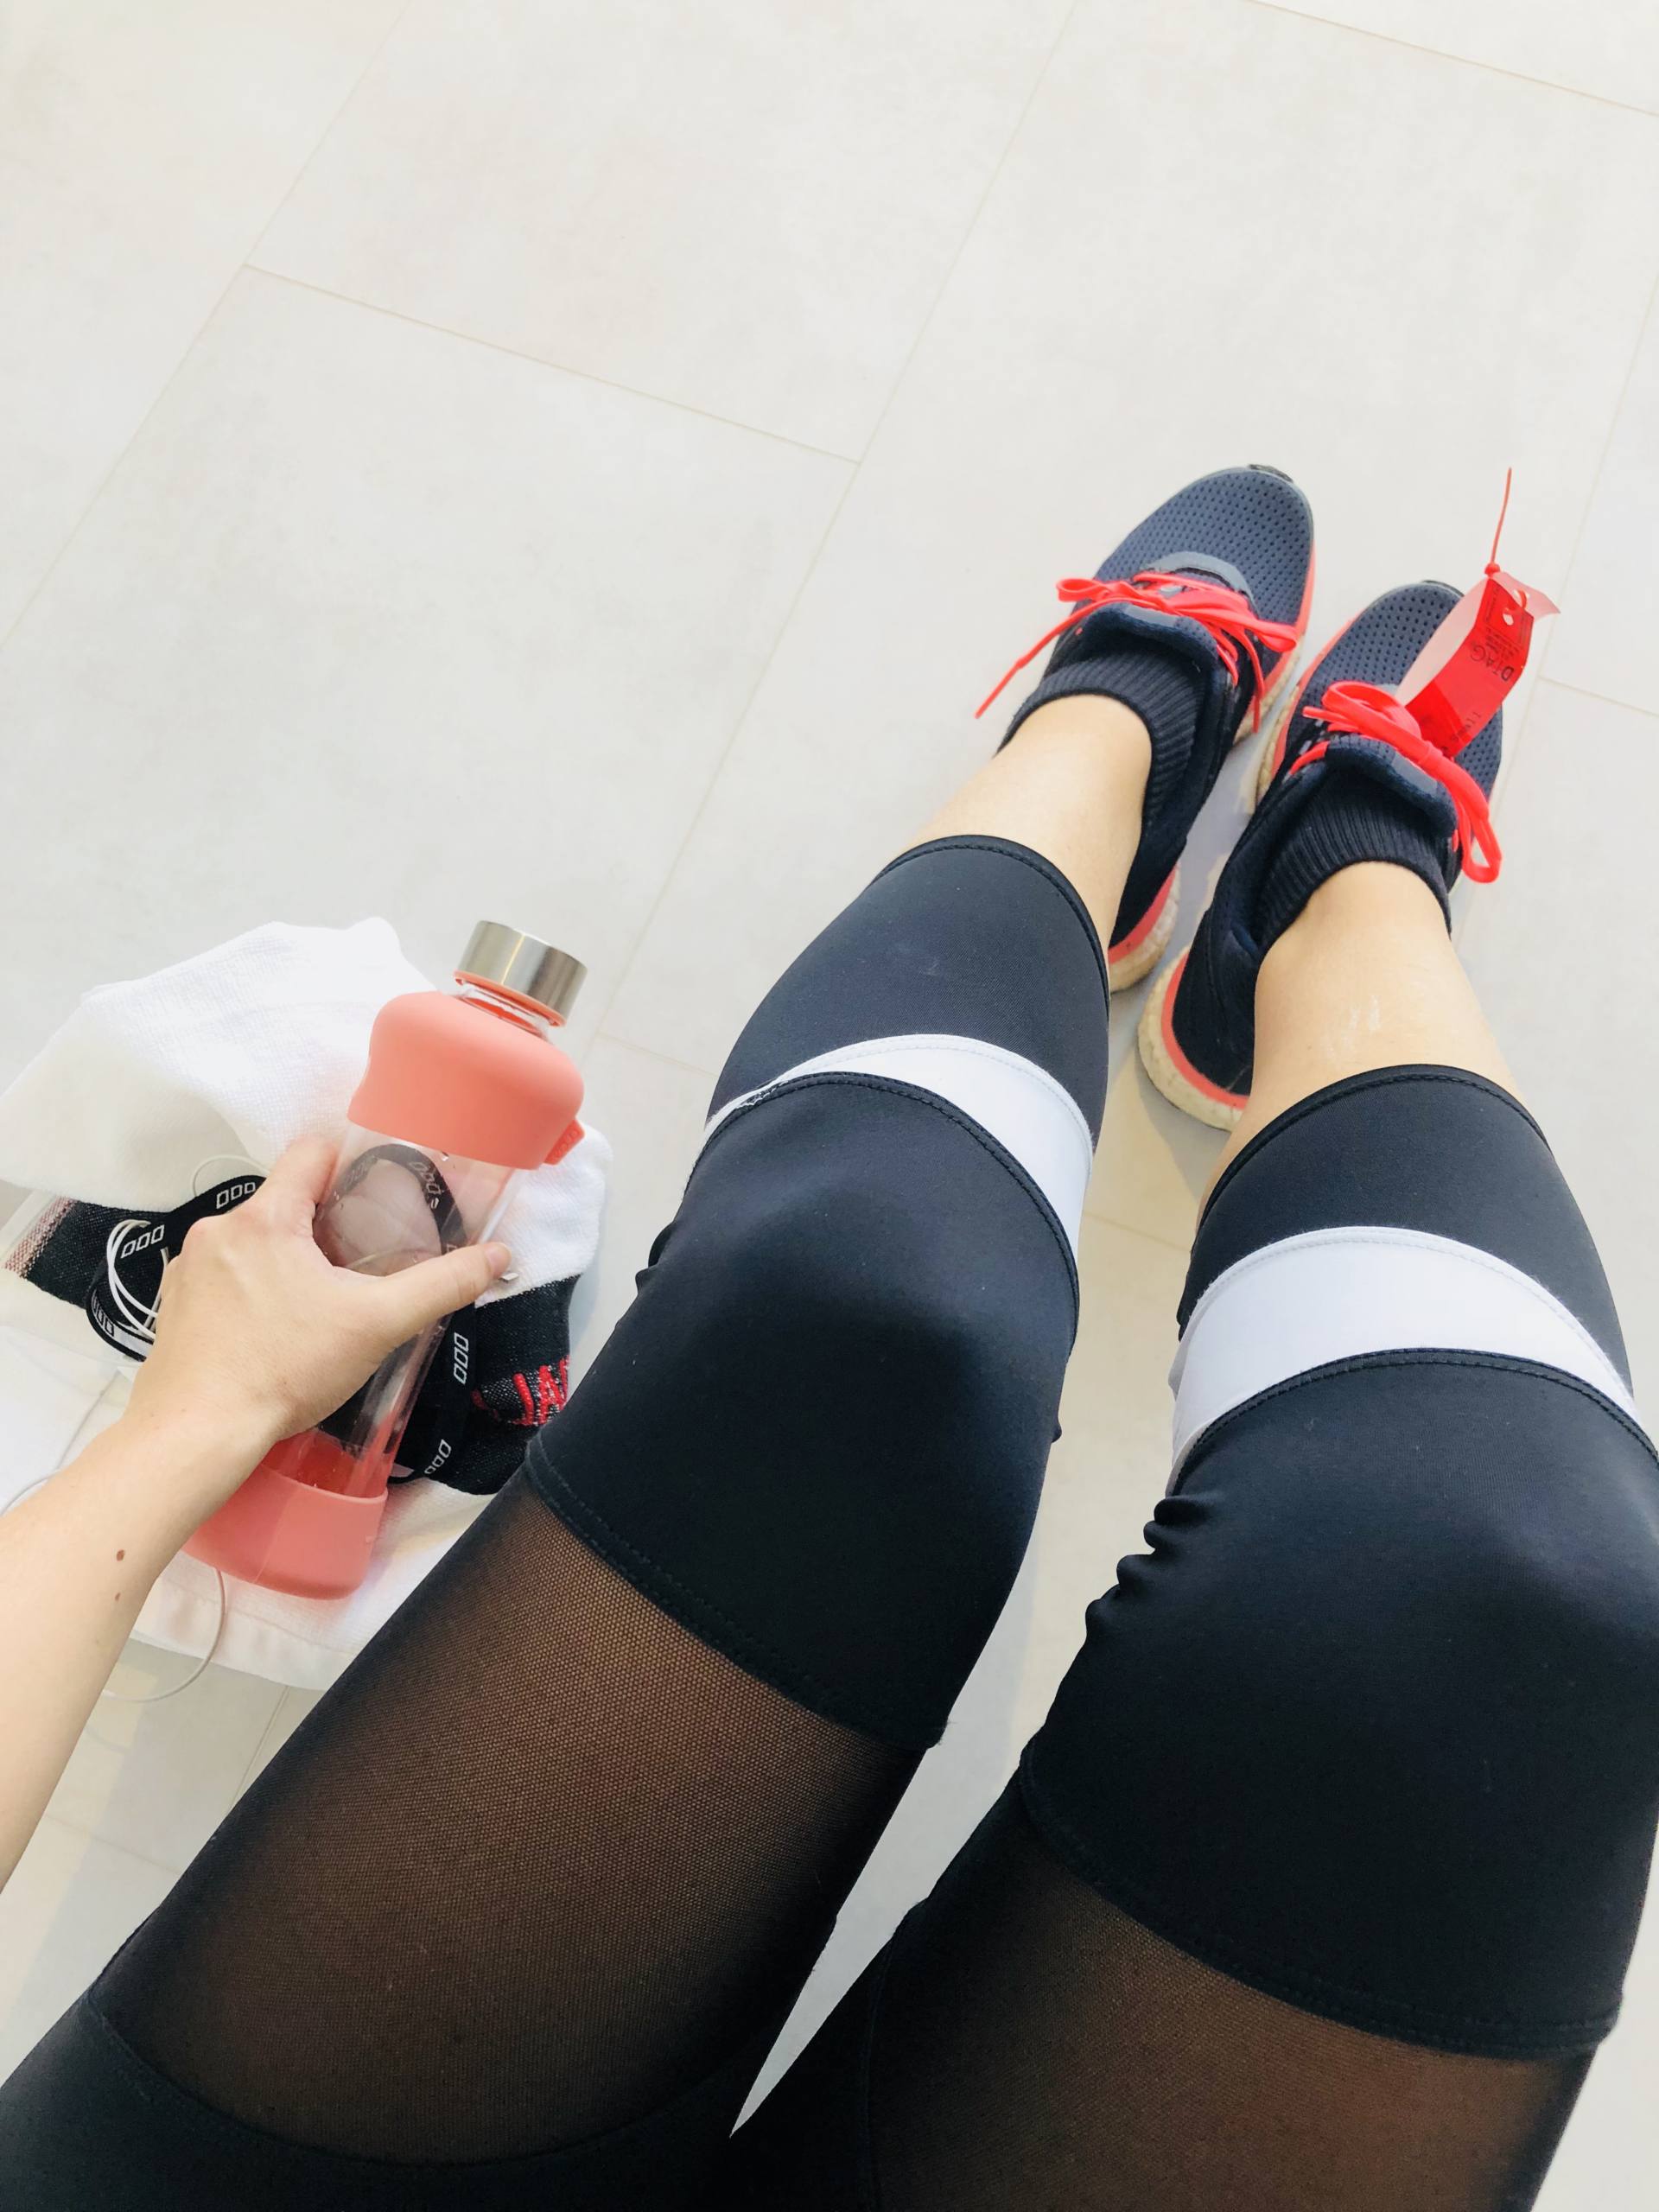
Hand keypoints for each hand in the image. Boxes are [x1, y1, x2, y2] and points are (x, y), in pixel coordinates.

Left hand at [125, 1136, 510, 1468]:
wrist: (197, 1434)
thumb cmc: (283, 1371)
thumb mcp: (377, 1325)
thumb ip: (441, 1285)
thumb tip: (495, 1256)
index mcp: (265, 1218)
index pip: (310, 1152)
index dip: (349, 1166)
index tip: (374, 1200)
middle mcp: (218, 1230)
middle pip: (284, 1201)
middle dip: (322, 1227)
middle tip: (356, 1269)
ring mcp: (189, 1268)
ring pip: (252, 1241)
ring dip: (284, 1261)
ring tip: (313, 1308)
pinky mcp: (173, 1304)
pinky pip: (222, 1277)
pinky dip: (248, 1293)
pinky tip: (269, 1334)